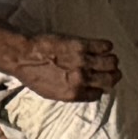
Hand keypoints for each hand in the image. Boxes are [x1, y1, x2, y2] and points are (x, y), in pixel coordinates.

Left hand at [1, 32, 120, 103]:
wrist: (23, 56)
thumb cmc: (33, 76)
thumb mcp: (51, 93)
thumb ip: (71, 93)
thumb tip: (87, 90)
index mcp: (74, 93)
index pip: (99, 93)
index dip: (101, 88)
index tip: (100, 83)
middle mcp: (81, 79)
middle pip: (111, 78)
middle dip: (114, 75)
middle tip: (111, 70)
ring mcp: (83, 61)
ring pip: (112, 61)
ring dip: (111, 60)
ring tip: (106, 58)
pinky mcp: (81, 45)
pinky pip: (105, 46)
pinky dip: (106, 46)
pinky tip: (101, 47)